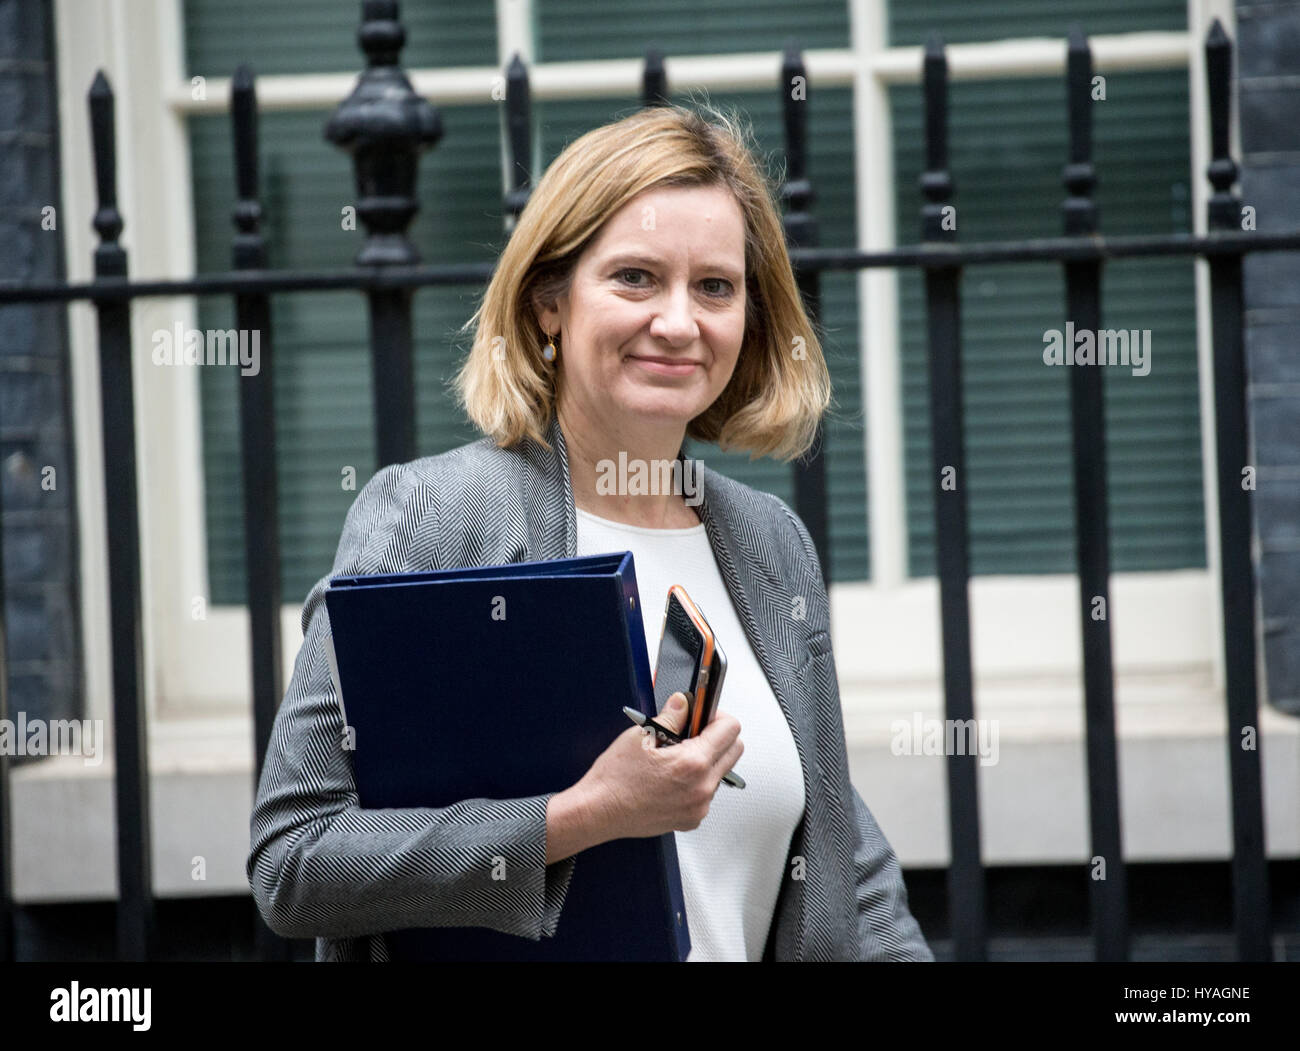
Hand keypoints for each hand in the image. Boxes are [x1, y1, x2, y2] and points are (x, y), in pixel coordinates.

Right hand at [576, 692, 742, 840]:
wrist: (599, 812)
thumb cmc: (614, 780)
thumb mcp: (640, 735)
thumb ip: (670, 716)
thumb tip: (684, 703)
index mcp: (692, 763)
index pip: (731, 728)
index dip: (717, 715)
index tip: (703, 716)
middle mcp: (702, 787)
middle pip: (734, 751)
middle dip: (718, 736)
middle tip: (693, 733)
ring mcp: (699, 806)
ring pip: (721, 772)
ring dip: (707, 760)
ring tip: (676, 758)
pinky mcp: (692, 819)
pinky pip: (707, 794)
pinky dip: (697, 782)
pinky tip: (672, 778)